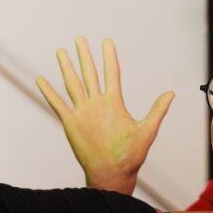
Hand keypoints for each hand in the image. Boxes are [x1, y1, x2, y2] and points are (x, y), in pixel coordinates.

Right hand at [36, 37, 172, 192]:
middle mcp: (97, 104)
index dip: (109, 57)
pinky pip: (58, 104)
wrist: (113, 172)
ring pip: (73, 84)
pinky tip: (41, 80)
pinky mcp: (71, 123)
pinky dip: (49, 92)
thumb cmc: (131, 155)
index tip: (107, 41)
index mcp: (114, 103)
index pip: (111, 73)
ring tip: (61, 52)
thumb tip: (171, 93)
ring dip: (67, 68)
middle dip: (85, 56)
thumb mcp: (147, 130)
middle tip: (80, 39)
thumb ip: (157, 110)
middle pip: (89, 73)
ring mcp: (83, 112)